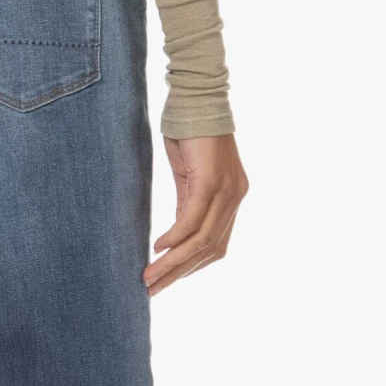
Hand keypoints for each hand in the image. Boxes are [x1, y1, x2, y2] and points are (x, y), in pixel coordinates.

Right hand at [143, 133, 247, 296]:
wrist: (195, 96)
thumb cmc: (188, 129)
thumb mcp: (188, 172)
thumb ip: (187, 202)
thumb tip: (175, 237)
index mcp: (232, 197)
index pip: (216, 245)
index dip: (191, 266)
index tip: (166, 280)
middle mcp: (235, 197)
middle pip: (210, 250)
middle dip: (180, 274)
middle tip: (153, 290)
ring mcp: (226, 190)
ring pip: (202, 241)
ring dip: (174, 263)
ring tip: (150, 278)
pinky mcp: (211, 180)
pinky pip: (193, 219)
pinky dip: (176, 238)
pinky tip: (159, 248)